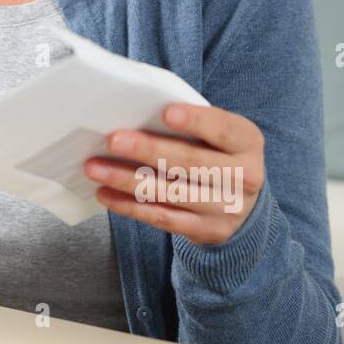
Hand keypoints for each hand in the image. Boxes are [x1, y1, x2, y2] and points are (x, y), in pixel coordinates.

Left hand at [83, 103, 264, 245]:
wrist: (243, 202)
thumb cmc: (217, 153)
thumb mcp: (218, 134)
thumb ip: (192, 123)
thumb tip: (138, 114)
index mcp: (248, 142)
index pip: (223, 129)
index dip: (196, 121)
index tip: (166, 113)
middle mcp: (245, 177)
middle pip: (190, 163)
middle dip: (147, 150)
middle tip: (112, 140)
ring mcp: (228, 208)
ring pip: (171, 193)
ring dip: (128, 180)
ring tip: (96, 168)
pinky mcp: (208, 230)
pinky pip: (163, 218)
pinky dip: (130, 207)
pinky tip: (106, 194)